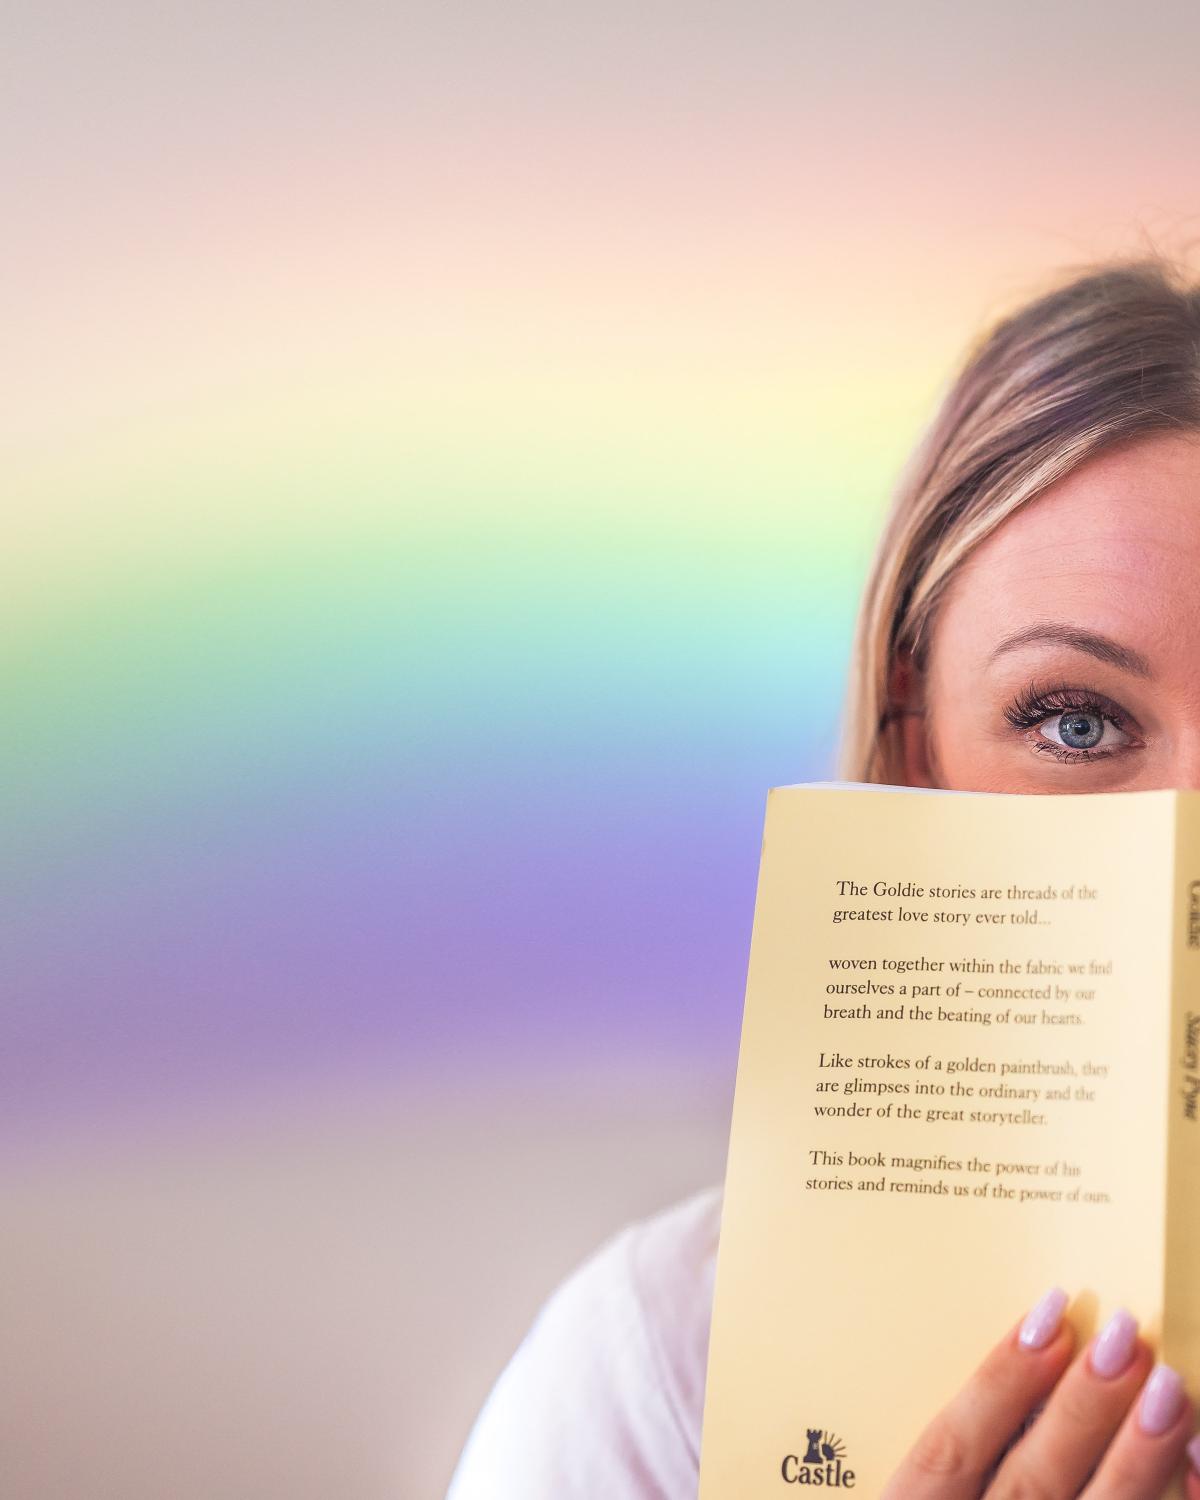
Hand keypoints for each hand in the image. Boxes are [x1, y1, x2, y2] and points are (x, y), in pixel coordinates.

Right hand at [880, 1287, 1199, 1498]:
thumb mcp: (918, 1499)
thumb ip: (956, 1454)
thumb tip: (1034, 1353)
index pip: (950, 1451)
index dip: (997, 1382)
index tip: (1047, 1316)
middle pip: (1030, 1487)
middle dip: (1079, 1412)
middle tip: (1124, 1339)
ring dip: (1135, 1461)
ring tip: (1172, 1388)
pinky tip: (1195, 1466)